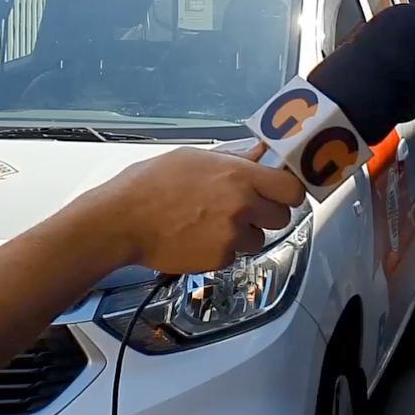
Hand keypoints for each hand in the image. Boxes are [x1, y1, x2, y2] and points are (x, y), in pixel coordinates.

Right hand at [81, 146, 306, 274]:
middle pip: (282, 217)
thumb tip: (260, 155)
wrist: (123, 220)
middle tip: (245, 210)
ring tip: (213, 224)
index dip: (288, 192)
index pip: (291, 189)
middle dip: (267, 215)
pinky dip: (222, 249)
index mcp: (239, 175)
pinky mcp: (219, 259)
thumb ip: (234, 159)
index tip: (281, 193)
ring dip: (244, 234)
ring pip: (258, 239)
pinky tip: (198, 237)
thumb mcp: (193, 158)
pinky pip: (234, 255)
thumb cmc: (151, 183)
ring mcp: (232, 235)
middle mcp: (242, 206)